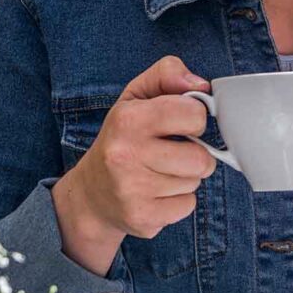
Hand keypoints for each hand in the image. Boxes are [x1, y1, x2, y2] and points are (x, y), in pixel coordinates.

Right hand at [52, 56, 215, 273]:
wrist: (91, 194)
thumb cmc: (122, 138)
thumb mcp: (135, 96)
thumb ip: (167, 74)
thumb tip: (201, 84)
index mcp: (128, 119)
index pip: (194, 114)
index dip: (194, 118)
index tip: (181, 123)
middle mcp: (126, 155)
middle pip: (201, 158)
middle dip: (195, 154)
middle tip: (174, 152)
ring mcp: (133, 190)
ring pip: (195, 182)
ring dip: (185, 178)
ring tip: (160, 172)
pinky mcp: (142, 218)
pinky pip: (187, 206)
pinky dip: (178, 201)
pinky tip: (156, 193)